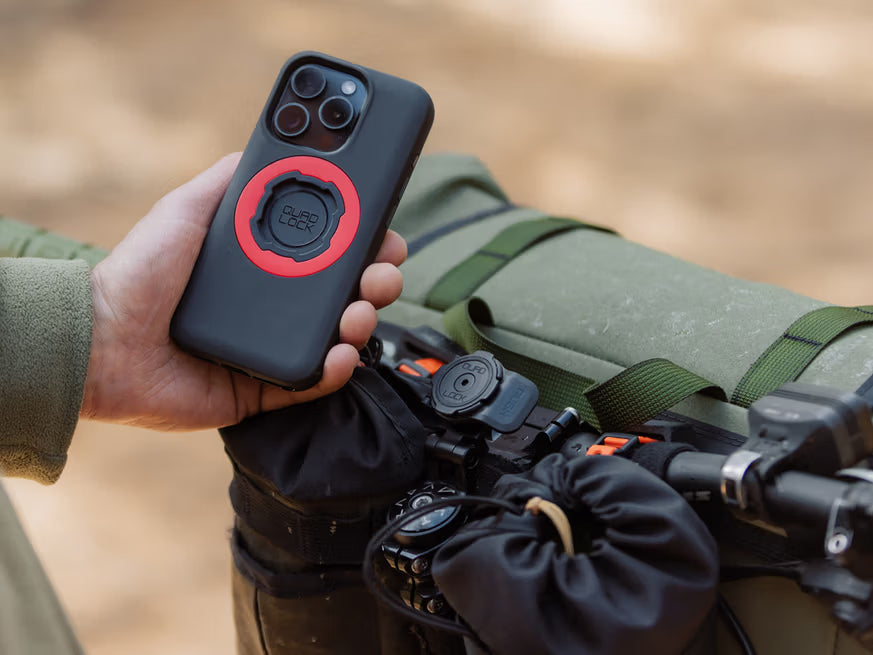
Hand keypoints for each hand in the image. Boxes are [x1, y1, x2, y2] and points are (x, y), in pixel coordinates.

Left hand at [80, 153, 405, 429]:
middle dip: (377, 281)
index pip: (330, 253)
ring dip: (363, 322)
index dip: (364, 245)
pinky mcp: (263, 389)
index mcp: (264, 267)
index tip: (385, 235)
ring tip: (360, 311)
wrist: (102, 341)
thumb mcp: (186, 209)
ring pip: (339, 337)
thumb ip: (229, 178)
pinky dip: (335, 369)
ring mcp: (271, 348)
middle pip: (346, 294)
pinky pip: (312, 382)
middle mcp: (275, 307)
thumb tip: (272, 145)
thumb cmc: (138, 274)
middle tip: (383, 273)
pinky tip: (341, 352)